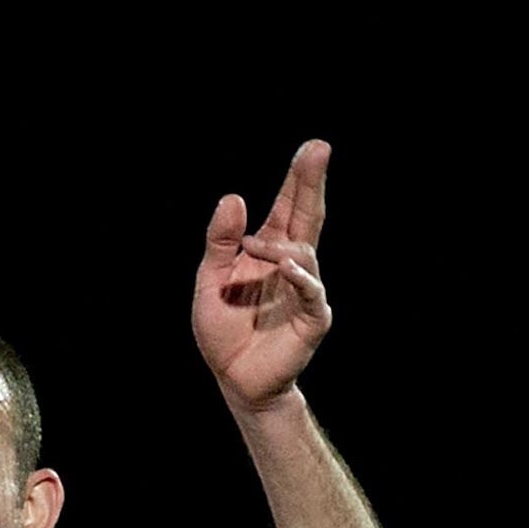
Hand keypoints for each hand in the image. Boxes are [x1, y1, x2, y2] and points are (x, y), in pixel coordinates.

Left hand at [192, 140, 333, 409]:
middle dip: (311, 184)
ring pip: (304, 253)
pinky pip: (311, 291)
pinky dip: (300, 277)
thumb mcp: (210, 280)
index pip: (288, 209)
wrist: (233, 378)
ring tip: (254, 246)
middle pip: (307, 217)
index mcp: (267, 252)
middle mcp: (291, 265)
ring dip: (279, 245)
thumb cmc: (224, 330)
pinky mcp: (312, 318)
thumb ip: (220, 243)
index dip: (298, 180)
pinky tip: (287, 266)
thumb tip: (233, 198)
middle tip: (317, 150)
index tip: (311, 149)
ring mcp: (304, 289)